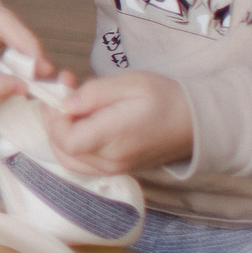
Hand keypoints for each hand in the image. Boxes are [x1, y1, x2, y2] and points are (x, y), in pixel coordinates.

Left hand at [41, 71, 193, 175]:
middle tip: (64, 92)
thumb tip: (66, 104)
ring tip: (74, 104)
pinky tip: (84, 120)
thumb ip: (94, 94)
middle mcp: (112, 161)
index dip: (54, 117)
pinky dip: (75, 142)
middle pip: (63, 149)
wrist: (197, 122)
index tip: (60, 92)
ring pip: (69, 158)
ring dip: (62, 132)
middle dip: (54, 120)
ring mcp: (115, 169)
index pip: (66, 139)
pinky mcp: (118, 169)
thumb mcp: (130, 83)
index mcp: (114, 138)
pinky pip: (84, 162)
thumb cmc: (166, 98)